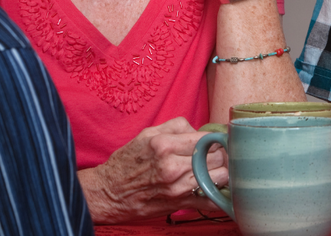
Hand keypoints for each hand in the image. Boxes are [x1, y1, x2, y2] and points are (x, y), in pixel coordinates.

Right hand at [79, 117, 227, 223]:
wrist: (108, 192)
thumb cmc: (127, 162)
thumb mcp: (147, 134)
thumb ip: (176, 127)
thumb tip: (200, 130)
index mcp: (164, 144)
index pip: (207, 139)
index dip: (217, 138)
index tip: (220, 139)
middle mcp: (172, 166)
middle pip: (217, 157)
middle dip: (221, 155)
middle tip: (219, 154)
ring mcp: (177, 187)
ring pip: (219, 177)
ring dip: (222, 173)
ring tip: (217, 169)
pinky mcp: (179, 204)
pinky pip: (211, 200)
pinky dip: (219, 195)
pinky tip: (217, 188)